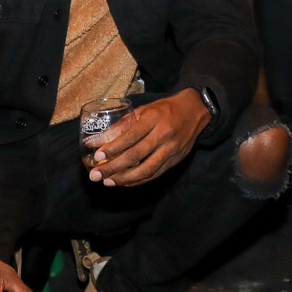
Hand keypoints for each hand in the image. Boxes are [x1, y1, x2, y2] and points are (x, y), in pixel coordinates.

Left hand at [87, 89, 209, 185]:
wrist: (194, 111)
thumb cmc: (164, 109)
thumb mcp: (143, 110)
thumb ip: (121, 126)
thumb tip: (97, 141)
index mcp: (153, 119)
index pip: (131, 137)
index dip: (113, 148)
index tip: (97, 157)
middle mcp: (163, 135)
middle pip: (136, 155)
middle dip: (114, 167)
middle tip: (96, 175)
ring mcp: (171, 150)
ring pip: (146, 169)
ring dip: (125, 179)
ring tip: (108, 182)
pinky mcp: (175, 161)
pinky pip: (155, 174)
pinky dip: (138, 180)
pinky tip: (125, 182)